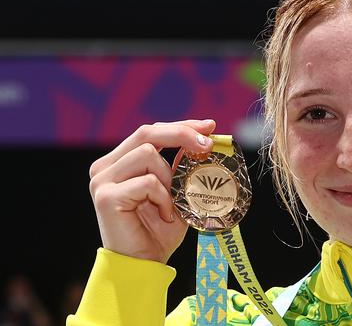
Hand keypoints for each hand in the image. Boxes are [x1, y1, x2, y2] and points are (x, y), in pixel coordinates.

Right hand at [88, 119, 215, 262]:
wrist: (144, 265)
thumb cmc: (159, 231)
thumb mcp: (176, 192)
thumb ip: (180, 167)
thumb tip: (200, 141)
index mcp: (119, 162)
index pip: (150, 132)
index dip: (181, 126)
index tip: (209, 126)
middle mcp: (105, 167)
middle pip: (146, 133)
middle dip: (182, 134)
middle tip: (208, 145)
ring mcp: (102, 180)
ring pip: (148, 154)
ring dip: (170, 178)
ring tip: (172, 203)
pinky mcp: (105, 196)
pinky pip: (148, 182)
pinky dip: (164, 198)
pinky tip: (164, 215)